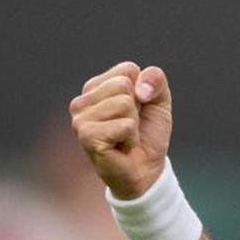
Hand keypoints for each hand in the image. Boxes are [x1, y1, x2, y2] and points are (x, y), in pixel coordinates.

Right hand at [69, 61, 171, 199]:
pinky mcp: (87, 137)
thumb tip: (139, 90)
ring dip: (133, 124)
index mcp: (95, 87)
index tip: (136, 110)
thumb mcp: (159, 100)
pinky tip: (120, 147)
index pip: (128, 70)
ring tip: (124, 137)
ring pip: (124, 103)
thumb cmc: (147, 133)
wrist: (146, 170)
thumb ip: (155, 78)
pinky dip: (131, 138)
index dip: (143, 91)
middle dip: (137, 108)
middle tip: (129, 127)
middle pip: (124, 84)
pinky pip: (125, 125)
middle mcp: (82, 101)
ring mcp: (80, 119)